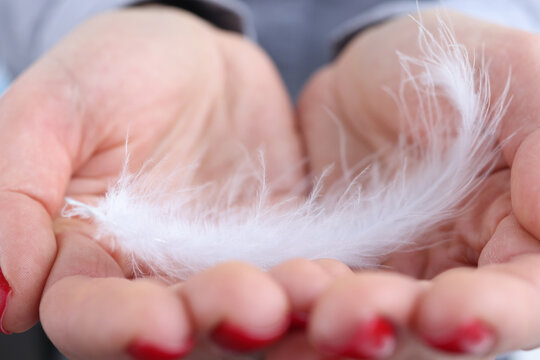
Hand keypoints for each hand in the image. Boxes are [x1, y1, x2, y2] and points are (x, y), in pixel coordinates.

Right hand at [0, 5, 305, 357]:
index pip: (90, 316)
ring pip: (248, 312)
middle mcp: (154, 278)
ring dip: (281, 313)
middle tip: (258, 310)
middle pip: (181, 327)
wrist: (199, 60)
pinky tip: (345, 279)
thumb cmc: (116, 73)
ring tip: (312, 296)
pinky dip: (320, 283)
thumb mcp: (56, 110)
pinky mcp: (277, 249)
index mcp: (86, 257)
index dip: (120, 329)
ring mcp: (220, 268)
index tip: (162, 327)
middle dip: (218, 324)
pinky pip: (300, 276)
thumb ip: (14, 191)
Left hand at [279, 9, 539, 358]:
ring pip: (373, 326)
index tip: (448, 312)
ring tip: (304, 296)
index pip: (525, 297)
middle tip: (347, 316)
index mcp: (521, 236)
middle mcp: (463, 272)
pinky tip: (280, 285)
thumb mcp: (505, 73)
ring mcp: (398, 279)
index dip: (493, 314)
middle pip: (439, 332)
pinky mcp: (340, 274)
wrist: (366, 80)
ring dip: (339, 324)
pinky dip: (298, 302)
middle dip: (394, 325)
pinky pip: (318, 299)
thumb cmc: (450, 70)